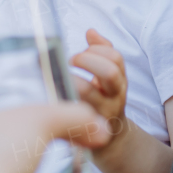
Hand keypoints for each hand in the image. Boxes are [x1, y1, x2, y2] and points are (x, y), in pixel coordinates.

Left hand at [70, 29, 128, 147]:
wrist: (110, 141)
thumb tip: (90, 31)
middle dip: (88, 61)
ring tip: (62, 78)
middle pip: (110, 72)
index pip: (116, 58)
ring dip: (73, 80)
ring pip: (89, 92)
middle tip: (72, 61)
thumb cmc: (103, 100)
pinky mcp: (84, 127)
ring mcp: (100, 113)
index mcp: (119, 80)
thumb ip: (102, 53)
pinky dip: (61, 101)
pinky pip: (73, 112)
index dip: (98, 49)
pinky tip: (53, 95)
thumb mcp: (108, 78)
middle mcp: (114, 96)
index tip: (83, 50)